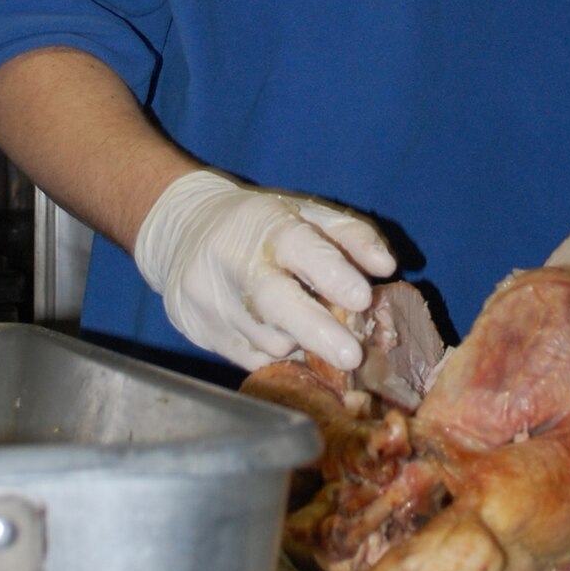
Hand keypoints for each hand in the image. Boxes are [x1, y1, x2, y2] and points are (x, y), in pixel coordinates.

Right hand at [134, 168, 395, 371]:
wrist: (182, 228)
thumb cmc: (260, 222)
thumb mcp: (305, 211)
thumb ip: (351, 235)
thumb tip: (387, 267)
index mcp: (266, 224)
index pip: (299, 247)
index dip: (332, 273)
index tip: (362, 298)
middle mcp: (235, 262)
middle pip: (275, 302)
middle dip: (316, 330)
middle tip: (352, 354)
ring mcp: (213, 301)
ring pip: (268, 338)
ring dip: (304, 345)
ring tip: (322, 336)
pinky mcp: (201, 332)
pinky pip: (250, 359)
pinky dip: (279, 356)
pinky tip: (289, 342)